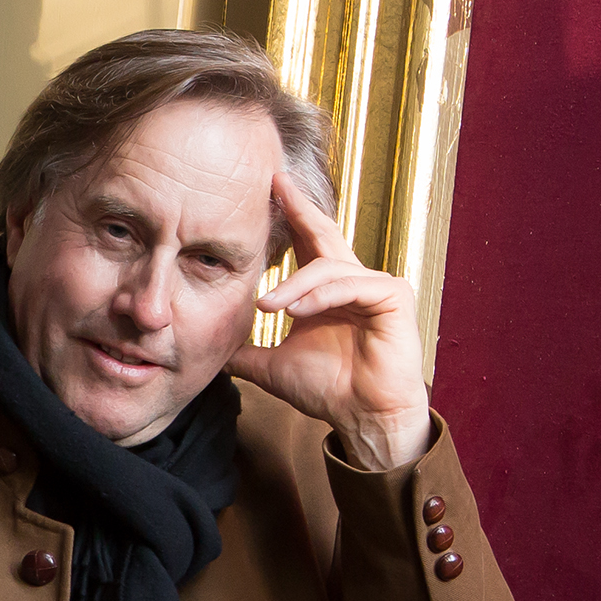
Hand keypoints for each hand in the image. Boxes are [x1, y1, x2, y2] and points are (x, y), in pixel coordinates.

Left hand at [228, 170, 432, 469]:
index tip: (269, 187)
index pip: (308, 243)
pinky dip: (321, 296)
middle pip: (324, 235)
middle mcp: (354, 281)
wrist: (362, 418)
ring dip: (294, 285)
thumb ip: (244, 351)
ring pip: (329, 268)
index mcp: (328, 290)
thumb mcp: (272, 365)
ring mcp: (377, 286)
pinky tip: (296, 310)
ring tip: (269, 305)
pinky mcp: (394, 298)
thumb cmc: (328, 390)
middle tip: (274, 182)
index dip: (291, 214)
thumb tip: (207, 349)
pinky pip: (353, 286)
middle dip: (299, 208)